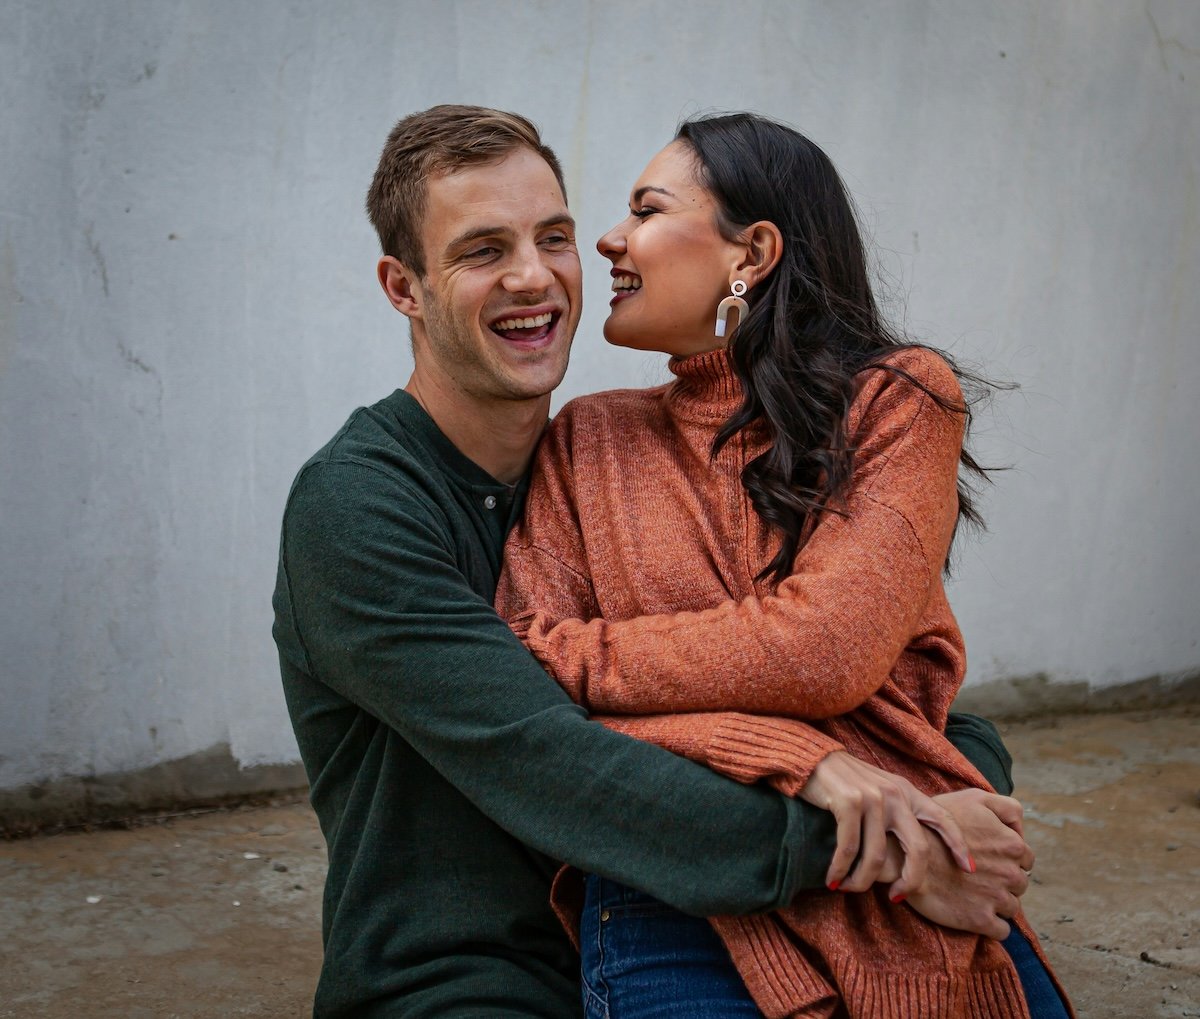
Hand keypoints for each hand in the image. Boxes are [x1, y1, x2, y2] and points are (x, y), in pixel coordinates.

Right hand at [799, 751, 972, 895]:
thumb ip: (896, 811)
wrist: (811, 757)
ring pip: (878, 856)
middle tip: (897, 896)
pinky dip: (840, 869)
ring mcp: (873, 798)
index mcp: (907, 792)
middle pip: (918, 849)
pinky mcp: (848, 802)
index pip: (944, 818)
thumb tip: (908, 850)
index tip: (968, 869)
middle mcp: (895, 794)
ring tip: (848, 887)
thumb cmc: (844, 780)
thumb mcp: (879, 790)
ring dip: (862, 880)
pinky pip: (849, 849)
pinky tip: (833, 880)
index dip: (959, 844)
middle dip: (911, 880)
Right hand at [900, 788, 1034, 939]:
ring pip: (1011, 907)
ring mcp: (997, 898)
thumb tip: (1022, 830)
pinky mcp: (982, 920)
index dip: (1006, 858)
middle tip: (977, 876)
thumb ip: (1008, 809)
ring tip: (972, 893)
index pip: (1025, 859)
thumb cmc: (935, 824)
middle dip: (1003, 881)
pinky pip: (1001, 930)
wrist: (903, 854)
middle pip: (1019, 884)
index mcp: (1012, 845)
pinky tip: (973, 912)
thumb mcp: (975, 799)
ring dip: (997, 903)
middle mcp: (1010, 873)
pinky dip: (992, 925)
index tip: (986, 859)